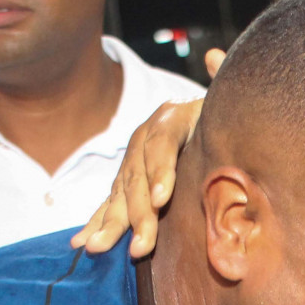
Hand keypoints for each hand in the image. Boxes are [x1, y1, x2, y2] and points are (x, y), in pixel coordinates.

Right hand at [69, 49, 220, 258]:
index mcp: (170, 119)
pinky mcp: (125, 182)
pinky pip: (108, 203)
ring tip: (99, 248)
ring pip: (120, 195)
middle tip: (141, 247)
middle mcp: (144, 138)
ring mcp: (132, 161)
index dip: (161, 171)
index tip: (163, 199)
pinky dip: (96, 223)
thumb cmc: (221, 115)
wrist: (204, 116)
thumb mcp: (223, 99)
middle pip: (137, 178)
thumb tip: (216, 56)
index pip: (162, 145)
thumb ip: (220, 81)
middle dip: (137, 215)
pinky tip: (81, 243)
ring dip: (110, 224)